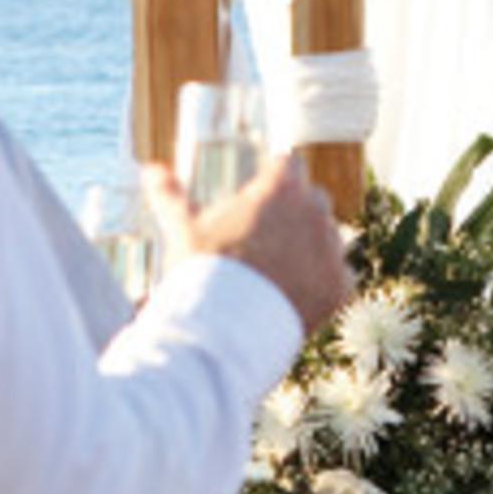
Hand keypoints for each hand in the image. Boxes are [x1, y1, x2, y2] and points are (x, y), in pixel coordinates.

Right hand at [187, 157, 354, 331]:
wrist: (226, 328)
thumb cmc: (204, 272)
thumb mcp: (184, 229)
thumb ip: (171, 196)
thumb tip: (150, 169)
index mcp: (281, 187)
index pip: (289, 165)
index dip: (274, 179)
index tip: (260, 195)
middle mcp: (315, 211)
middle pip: (313, 199)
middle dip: (295, 212)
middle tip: (267, 237)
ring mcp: (332, 249)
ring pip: (328, 238)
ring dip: (312, 247)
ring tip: (279, 271)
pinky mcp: (341, 286)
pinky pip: (340, 276)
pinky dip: (324, 284)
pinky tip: (297, 296)